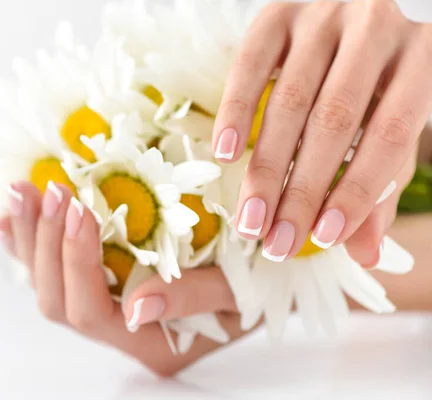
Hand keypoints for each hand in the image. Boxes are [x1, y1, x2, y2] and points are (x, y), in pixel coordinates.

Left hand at [0, 181, 250, 376]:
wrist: (266, 277)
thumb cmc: (261, 285)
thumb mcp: (240, 292)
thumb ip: (192, 298)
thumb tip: (135, 307)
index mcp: (151, 343)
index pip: (92, 311)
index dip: (79, 259)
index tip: (82, 206)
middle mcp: (120, 333)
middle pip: (58, 300)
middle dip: (47, 243)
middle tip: (52, 189)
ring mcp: (106, 311)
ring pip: (48, 286)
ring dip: (30, 238)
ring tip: (22, 190)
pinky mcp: (102, 285)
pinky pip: (52, 270)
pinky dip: (27, 243)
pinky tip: (10, 218)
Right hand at [212, 0, 430, 265]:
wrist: (366, 0)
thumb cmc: (386, 72)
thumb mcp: (398, 117)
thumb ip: (382, 180)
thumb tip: (364, 253)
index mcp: (424, 54)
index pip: (391, 133)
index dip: (357, 191)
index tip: (324, 238)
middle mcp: (376, 25)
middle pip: (333, 121)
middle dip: (301, 191)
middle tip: (276, 242)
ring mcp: (324, 13)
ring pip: (290, 101)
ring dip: (265, 168)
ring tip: (251, 220)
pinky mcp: (278, 9)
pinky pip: (250, 63)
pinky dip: (235, 112)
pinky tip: (225, 156)